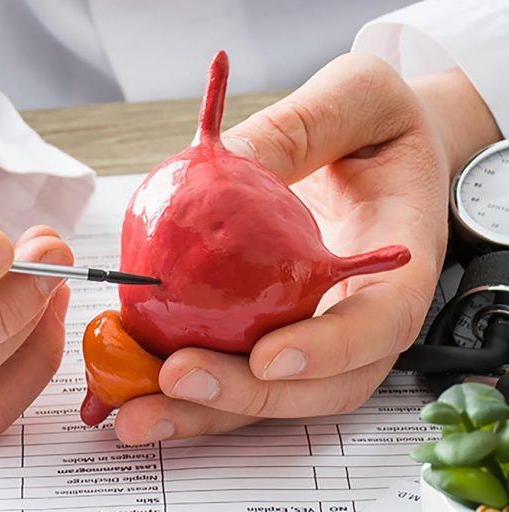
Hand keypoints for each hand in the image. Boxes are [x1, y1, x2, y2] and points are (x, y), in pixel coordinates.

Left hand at [115, 53, 501, 443]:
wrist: (377, 152)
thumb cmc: (380, 125)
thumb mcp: (355, 101)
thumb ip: (298, 129)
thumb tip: (225, 157)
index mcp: (401, 268)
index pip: (377, 326)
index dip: (328, 352)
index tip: (269, 356)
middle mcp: (359, 317)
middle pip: (316, 386)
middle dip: (245, 396)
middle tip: (174, 379)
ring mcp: (316, 333)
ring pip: (268, 392)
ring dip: (203, 410)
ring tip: (136, 413)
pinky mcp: (273, 331)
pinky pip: (234, 364)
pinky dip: (185, 384)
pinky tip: (131, 377)